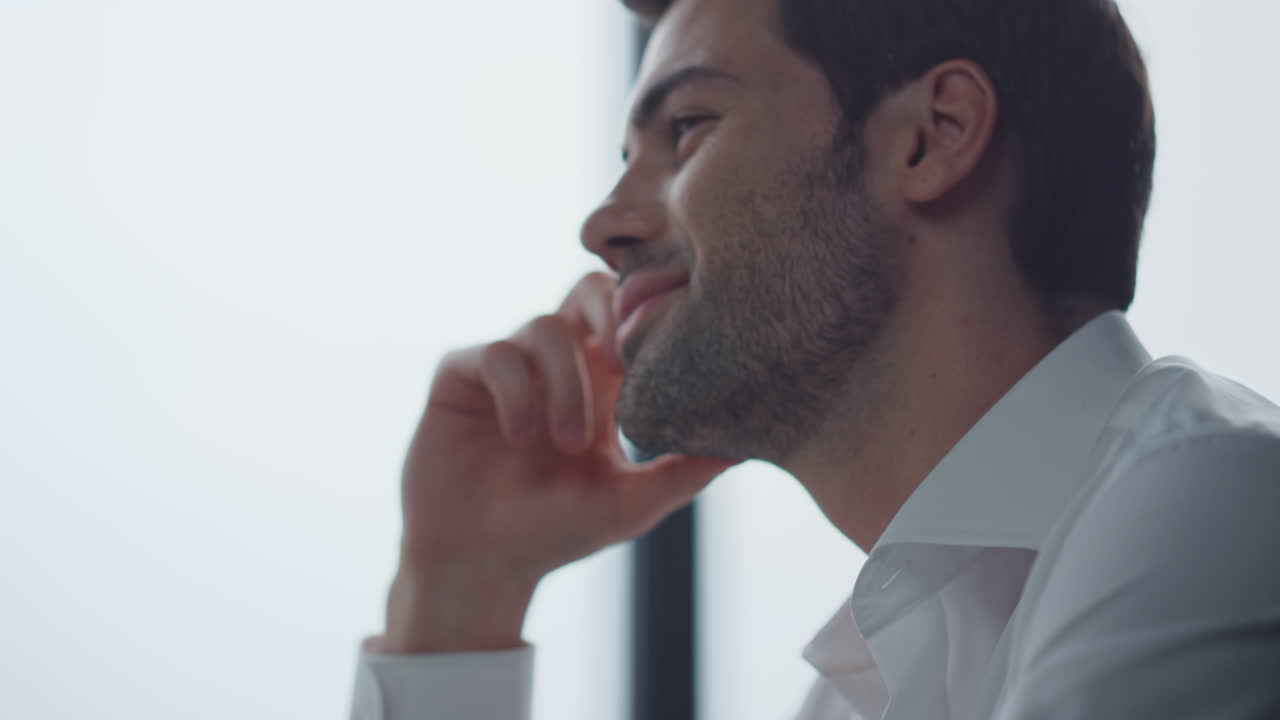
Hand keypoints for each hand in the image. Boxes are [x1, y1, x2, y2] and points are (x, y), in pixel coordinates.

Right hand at [377, 272, 740, 653]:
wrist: (480, 564)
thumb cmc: (557, 534)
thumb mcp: (631, 505)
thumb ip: (683, 473)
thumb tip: (746, 447)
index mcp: (603, 383)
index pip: (630, 316)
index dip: (647, 313)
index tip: (668, 342)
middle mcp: (557, 364)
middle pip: (588, 289)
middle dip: (609, 311)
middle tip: (624, 361)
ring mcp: (508, 365)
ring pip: (545, 327)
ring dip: (564, 384)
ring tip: (567, 444)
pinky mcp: (461, 375)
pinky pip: (494, 354)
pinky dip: (516, 393)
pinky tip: (521, 437)